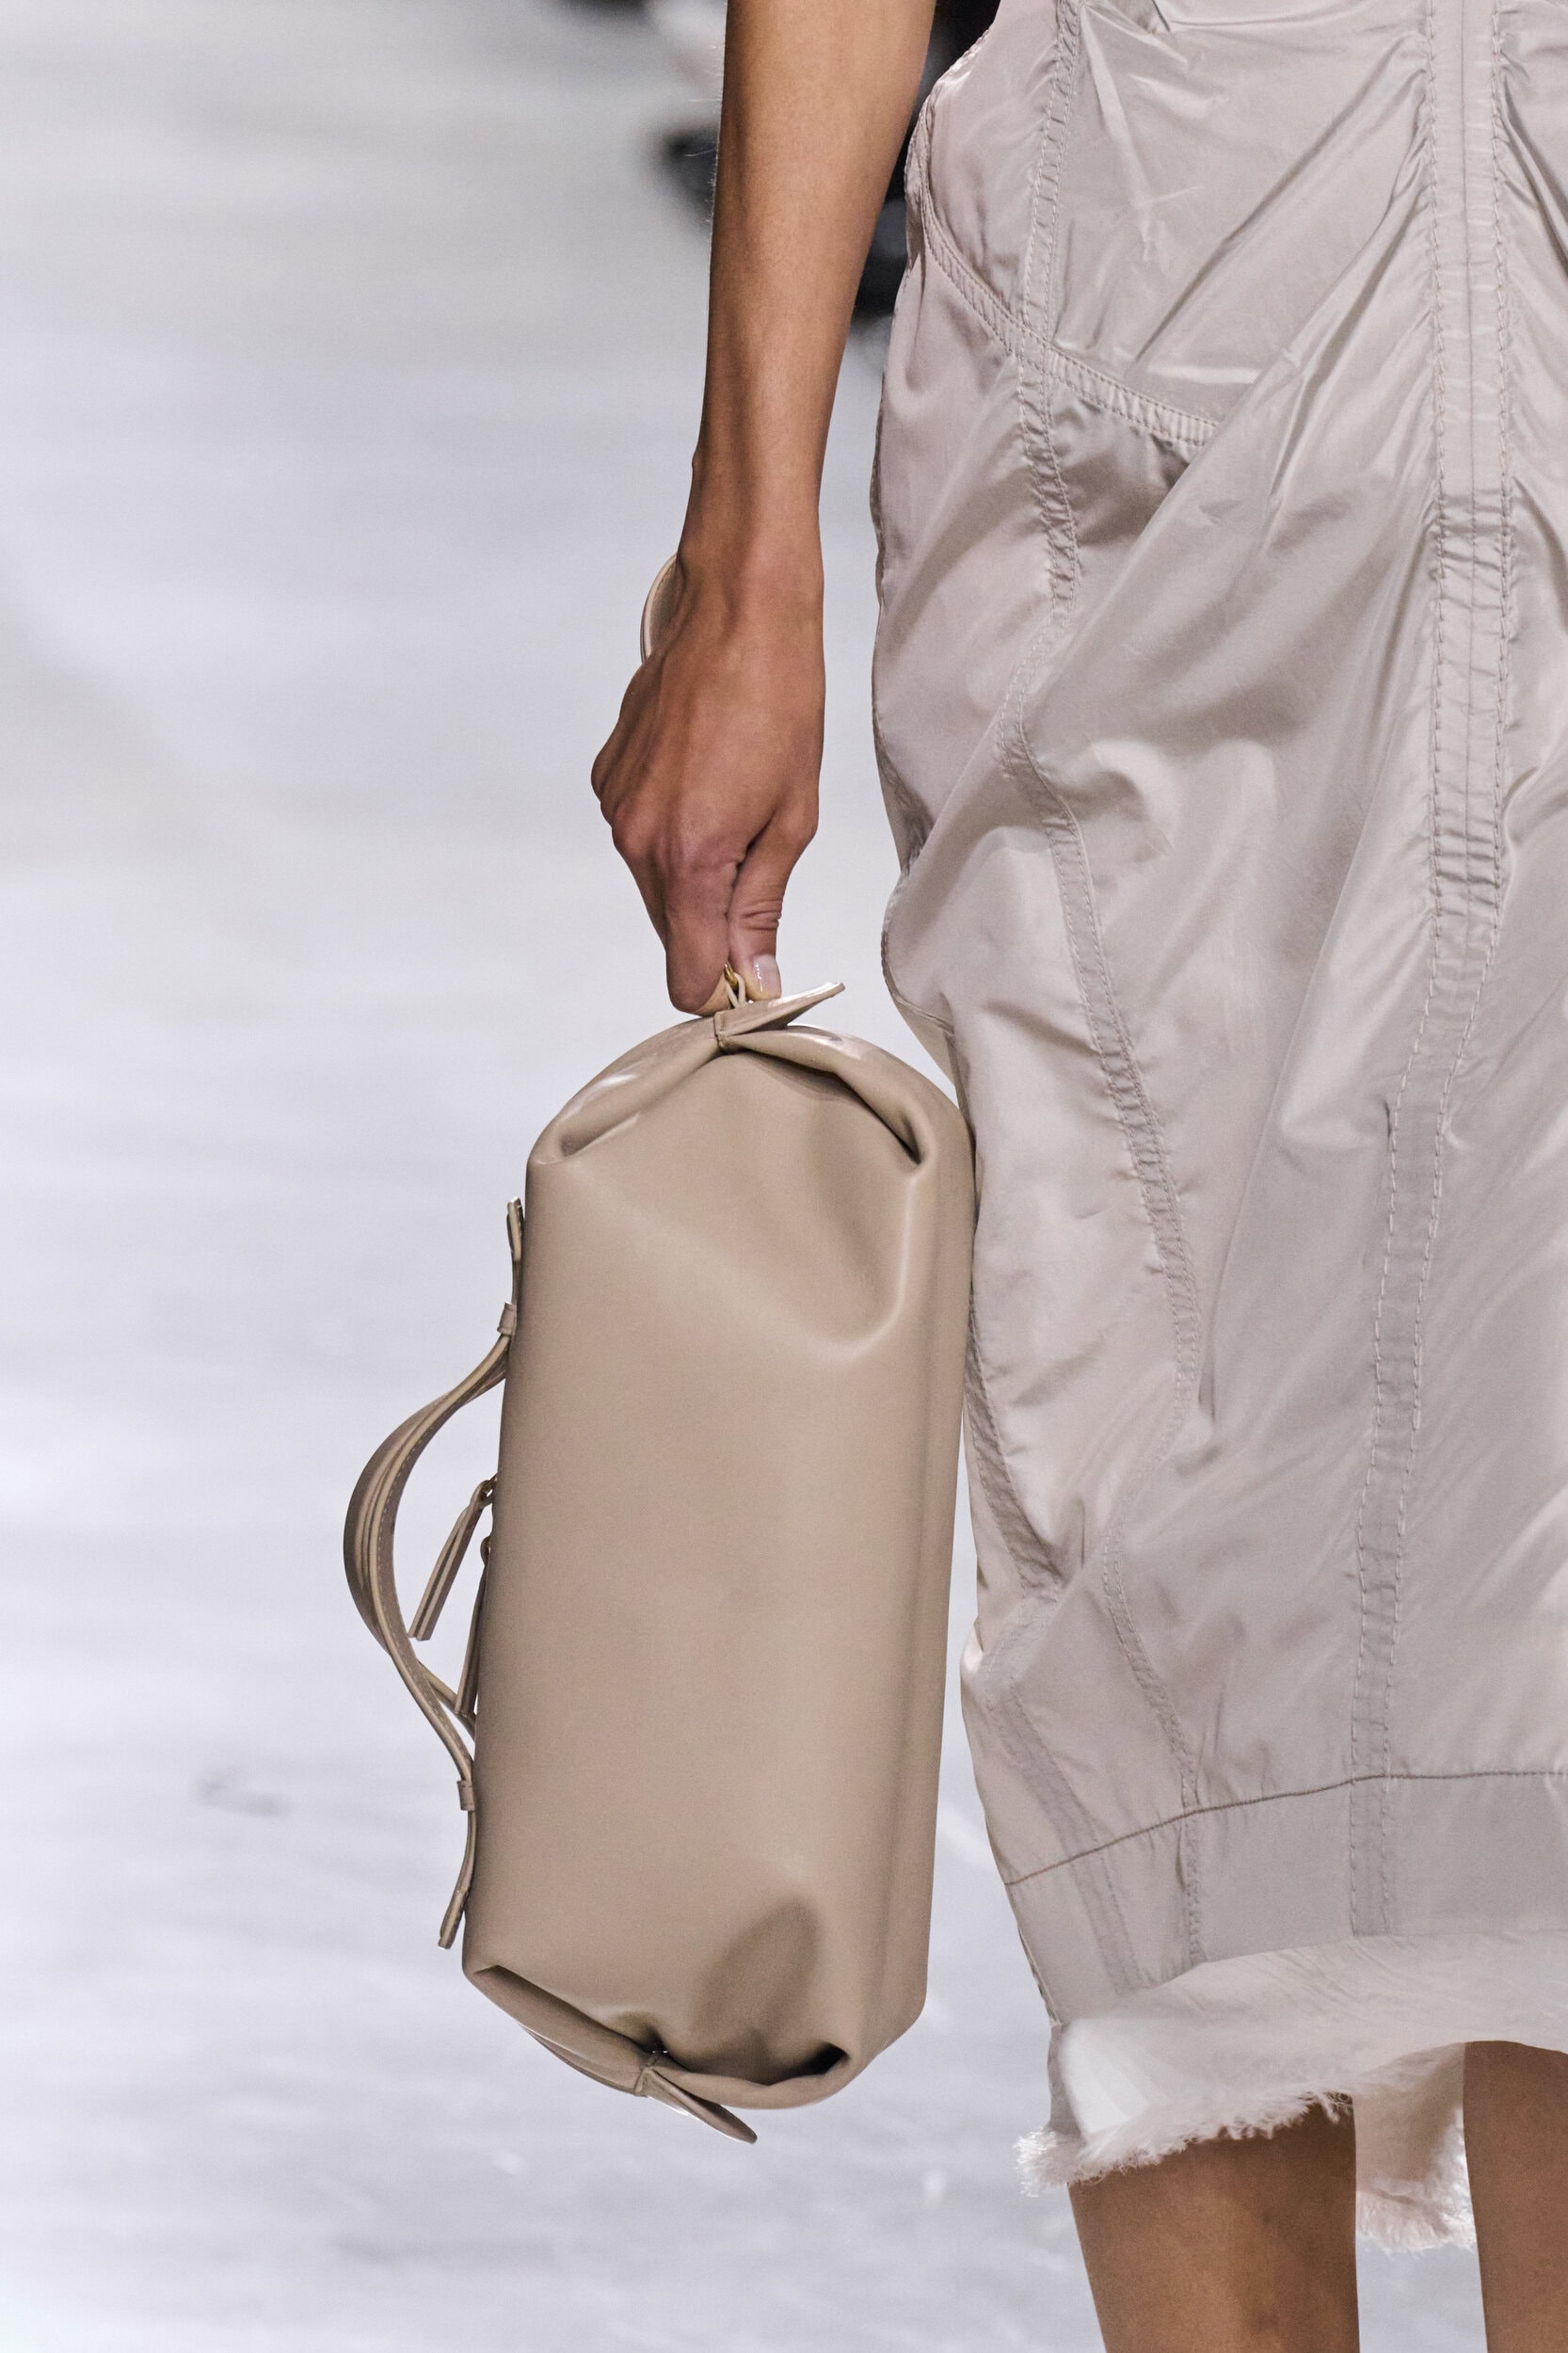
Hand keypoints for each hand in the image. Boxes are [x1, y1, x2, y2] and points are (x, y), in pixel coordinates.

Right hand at [591, 556, 822, 1011]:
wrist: (738, 609)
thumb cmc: (779, 702)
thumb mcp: (792, 818)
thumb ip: (763, 907)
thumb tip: (757, 976)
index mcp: (687, 858)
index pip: (686, 976)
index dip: (724, 988)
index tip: (757, 973)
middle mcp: (636, 839)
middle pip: (670, 933)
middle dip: (713, 928)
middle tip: (764, 878)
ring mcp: (616, 806)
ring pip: (656, 885)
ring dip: (696, 874)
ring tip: (739, 809)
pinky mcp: (607, 776)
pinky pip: (640, 835)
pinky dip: (673, 831)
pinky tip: (708, 781)